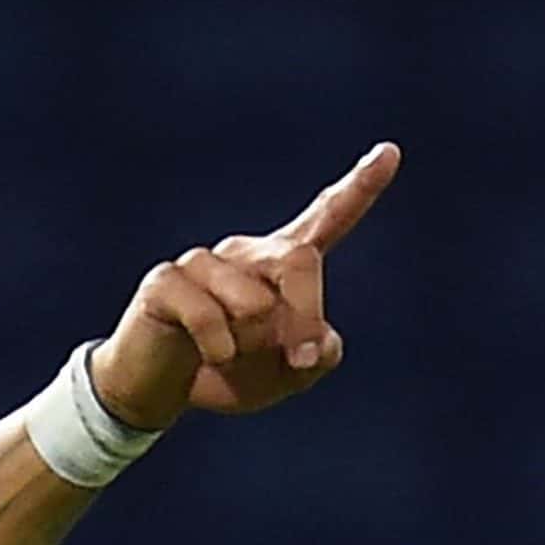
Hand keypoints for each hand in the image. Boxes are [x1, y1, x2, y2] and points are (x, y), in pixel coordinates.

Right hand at [87, 142, 401, 425]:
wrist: (154, 391)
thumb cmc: (224, 376)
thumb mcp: (285, 378)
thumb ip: (317, 356)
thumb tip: (318, 341)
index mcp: (279, 265)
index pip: (326, 218)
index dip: (360, 187)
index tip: (391, 153)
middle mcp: (245, 253)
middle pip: (298, 260)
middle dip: (305, 317)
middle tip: (300, 362)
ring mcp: (202, 262)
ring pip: (254, 302)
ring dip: (251, 347)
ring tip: (228, 358)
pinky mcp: (165, 281)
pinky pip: (210, 318)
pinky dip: (219, 352)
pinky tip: (207, 357)